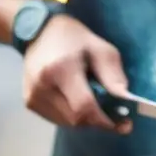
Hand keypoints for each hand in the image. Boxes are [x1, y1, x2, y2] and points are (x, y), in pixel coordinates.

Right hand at [22, 14, 130, 132]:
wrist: (37, 31)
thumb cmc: (73, 38)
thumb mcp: (100, 49)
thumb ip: (113, 75)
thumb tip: (126, 101)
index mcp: (60, 69)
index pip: (84, 107)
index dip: (105, 120)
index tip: (124, 124)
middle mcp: (42, 85)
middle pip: (77, 119)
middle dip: (98, 120)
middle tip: (113, 115)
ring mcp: (33, 95)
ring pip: (68, 123)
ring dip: (86, 119)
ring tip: (94, 104)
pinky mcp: (29, 101)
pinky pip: (58, 119)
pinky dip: (72, 116)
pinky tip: (77, 102)